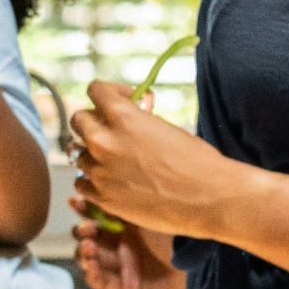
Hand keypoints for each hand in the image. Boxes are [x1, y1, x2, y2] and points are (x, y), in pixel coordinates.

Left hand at [69, 79, 234, 238]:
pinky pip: (81, 182)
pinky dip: (92, 181)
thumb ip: (139, 117)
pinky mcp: (102, 197)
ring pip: (78, 153)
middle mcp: (103, 140)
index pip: (94, 90)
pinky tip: (111, 181)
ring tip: (117, 161)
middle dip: (94, 121)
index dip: (108, 92)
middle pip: (78, 120)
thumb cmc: (197, 161)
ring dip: (94, 154)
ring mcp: (99, 170)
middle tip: (113, 130)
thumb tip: (132, 107)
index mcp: (122, 116)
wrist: (211, 199)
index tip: (123, 101)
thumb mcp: (165, 126)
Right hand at [69, 194, 185, 288]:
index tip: (76, 199)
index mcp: (128, 223)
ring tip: (89, 246)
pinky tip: (91, 264)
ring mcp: (121, 266)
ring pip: (87, 256)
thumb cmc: (183, 240)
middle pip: (88, 234)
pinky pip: (97, 280)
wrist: (202, 271)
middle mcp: (121, 244)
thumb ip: (129, 202)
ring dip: (82, 250)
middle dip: (82, 229)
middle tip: (89, 227)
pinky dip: (90, 272)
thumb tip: (103, 183)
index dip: (83, 206)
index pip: (97, 213)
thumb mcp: (154, 216)